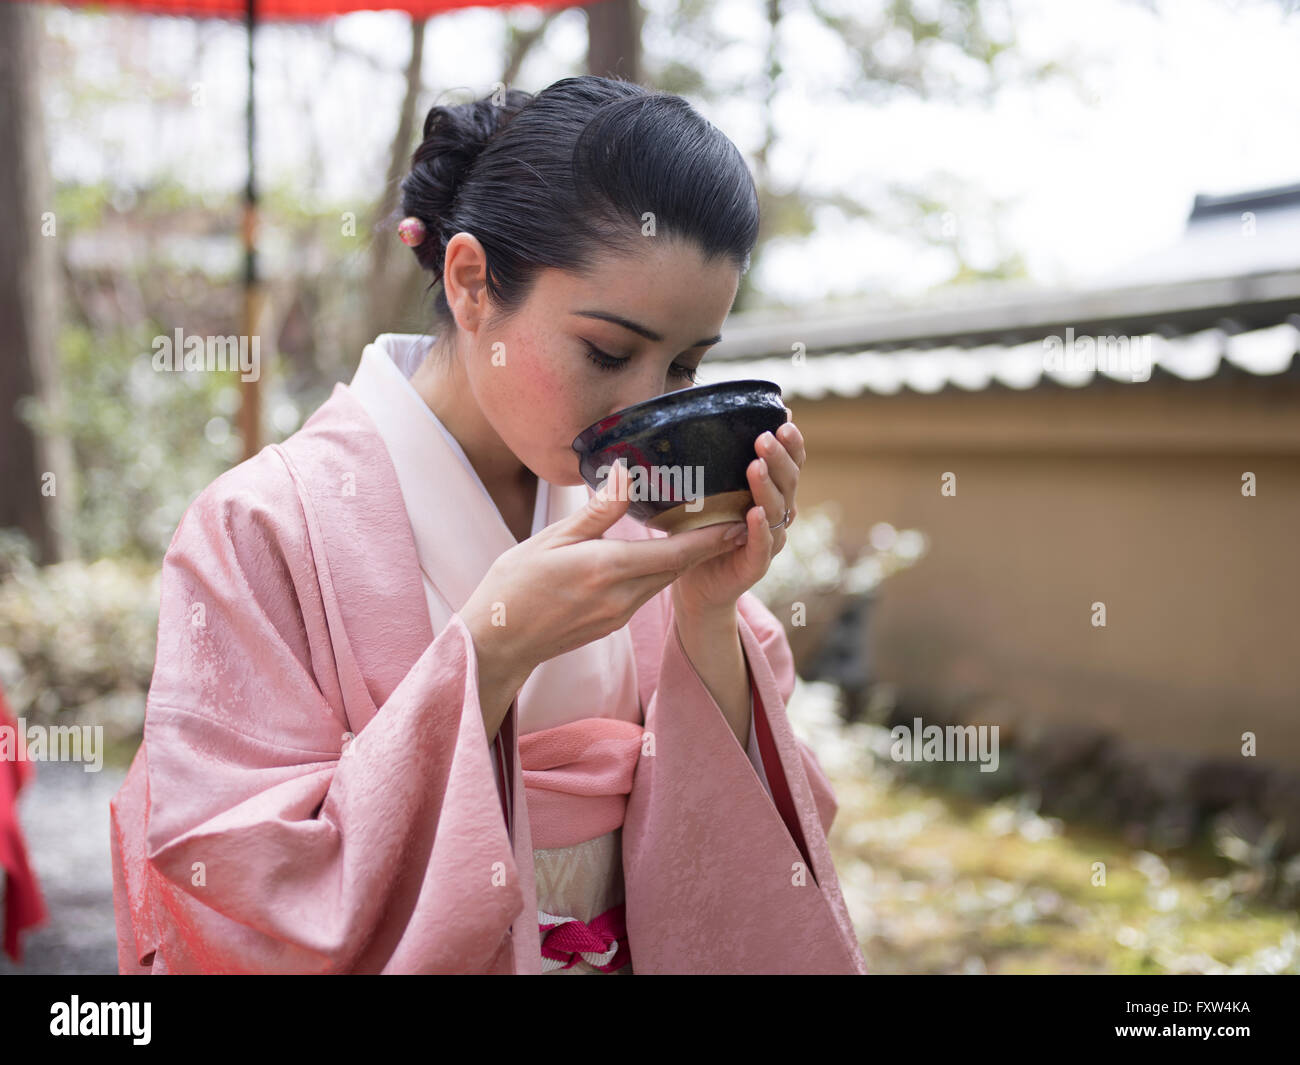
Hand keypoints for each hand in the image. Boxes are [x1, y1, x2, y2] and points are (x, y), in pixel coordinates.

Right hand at [459, 460, 740, 736]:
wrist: (497, 644)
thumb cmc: (514, 587)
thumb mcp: (551, 540)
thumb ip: (595, 512)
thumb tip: (624, 474)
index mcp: (608, 569)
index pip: (676, 552)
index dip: (714, 537)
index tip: (744, 520)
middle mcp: (622, 596)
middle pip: (678, 566)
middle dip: (709, 544)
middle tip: (737, 515)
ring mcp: (619, 614)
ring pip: (664, 580)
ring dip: (687, 558)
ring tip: (709, 530)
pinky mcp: (612, 623)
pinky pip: (647, 592)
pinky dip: (662, 571)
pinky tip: (664, 555)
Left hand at [672, 415, 805, 621]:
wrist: (696, 585)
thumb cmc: (703, 532)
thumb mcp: (707, 493)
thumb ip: (713, 466)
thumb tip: (696, 422)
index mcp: (771, 492)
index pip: (790, 464)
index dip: (792, 444)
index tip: (786, 420)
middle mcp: (777, 514)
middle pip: (789, 482)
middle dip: (780, 458)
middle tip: (765, 437)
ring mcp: (770, 540)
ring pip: (778, 510)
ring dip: (767, 487)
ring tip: (755, 466)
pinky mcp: (755, 565)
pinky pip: (763, 546)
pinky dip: (760, 529)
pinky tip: (755, 513)